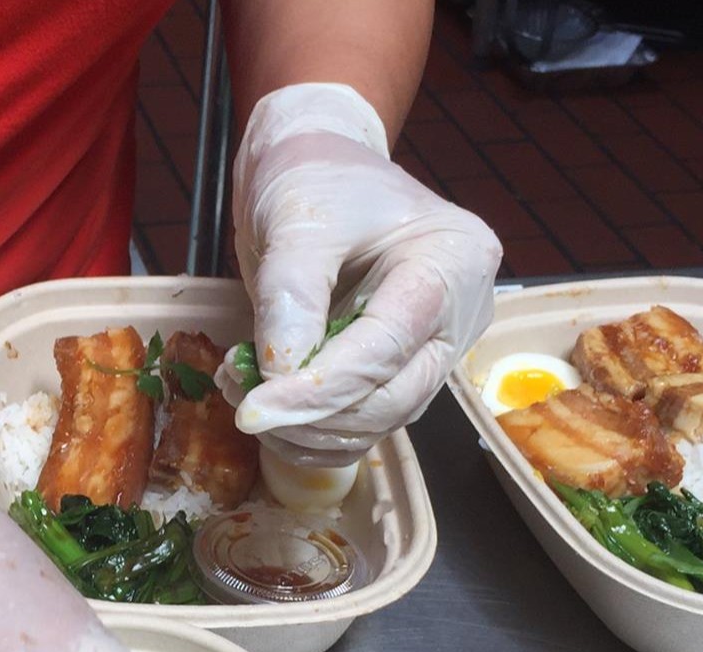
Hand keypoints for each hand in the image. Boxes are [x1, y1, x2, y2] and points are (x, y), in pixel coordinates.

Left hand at [219, 83, 501, 467]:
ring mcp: (436, 347)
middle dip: (313, 416)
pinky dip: (312, 430)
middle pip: (394, 397)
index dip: (322, 390)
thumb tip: (282, 374)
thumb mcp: (296, 220)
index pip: (390, 346)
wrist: (315, 170)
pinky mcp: (403, 372)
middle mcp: (460, 312)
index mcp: (453, 259)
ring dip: (306, 429)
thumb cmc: (315, 178)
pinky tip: (268, 401)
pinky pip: (363, 424)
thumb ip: (291, 296)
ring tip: (244, 389)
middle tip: (243, 400)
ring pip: (379, 422)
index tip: (256, 409)